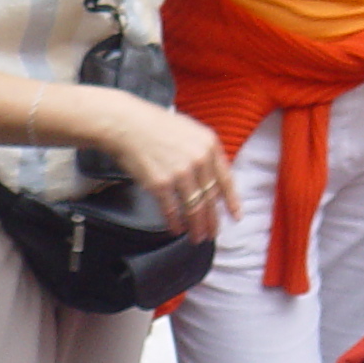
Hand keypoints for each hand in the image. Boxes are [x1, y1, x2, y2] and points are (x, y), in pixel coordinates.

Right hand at [83, 91, 238, 239]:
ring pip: (194, 207)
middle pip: (210, 198)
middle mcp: (199, 159)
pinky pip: (172, 209)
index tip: (235, 217)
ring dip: (196, 226)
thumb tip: (209, 181)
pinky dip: (175, 222)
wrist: (127, 125)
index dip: (231, 201)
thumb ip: (204, 153)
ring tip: (196, 237)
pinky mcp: (160, 184)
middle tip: (212, 234)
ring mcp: (180, 173)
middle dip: (212, 220)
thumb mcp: (190, 131)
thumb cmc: (155, 126)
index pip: (226, 179)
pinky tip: (176, 229)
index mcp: (209, 145)